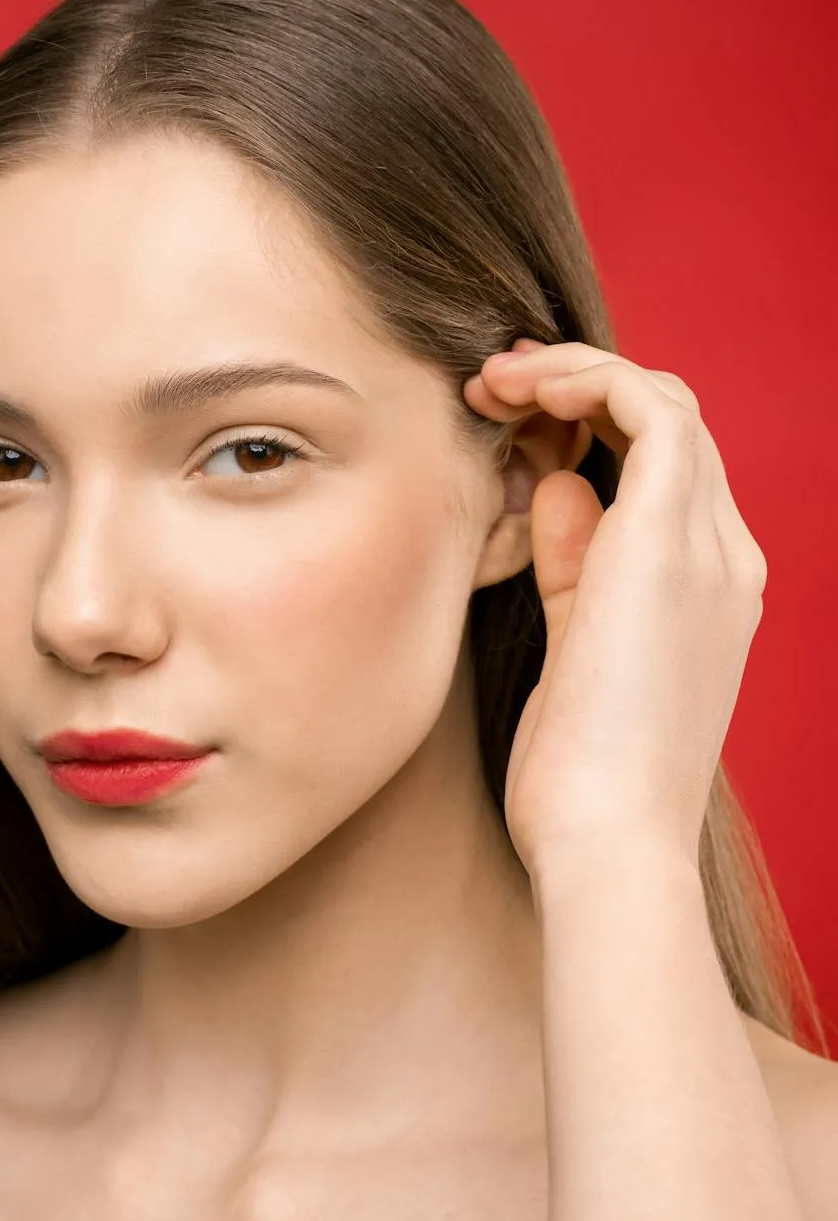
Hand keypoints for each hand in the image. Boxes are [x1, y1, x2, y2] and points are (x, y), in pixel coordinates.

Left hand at [462, 338, 767, 880]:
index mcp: (710, 588)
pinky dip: (589, 382)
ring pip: (665, 403)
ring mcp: (708, 548)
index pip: (666, 469)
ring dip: (576, 373)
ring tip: (496, 381)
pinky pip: (650, 412)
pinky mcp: (671, 543)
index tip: (513, 420)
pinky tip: (525, 391)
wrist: (609, 847)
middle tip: (495, 384)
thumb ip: (574, 564)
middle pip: (670, 424)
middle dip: (579, 385)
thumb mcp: (576, 649)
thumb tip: (554, 485)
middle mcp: (725, 558)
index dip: (592, 423)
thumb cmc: (582, 776)